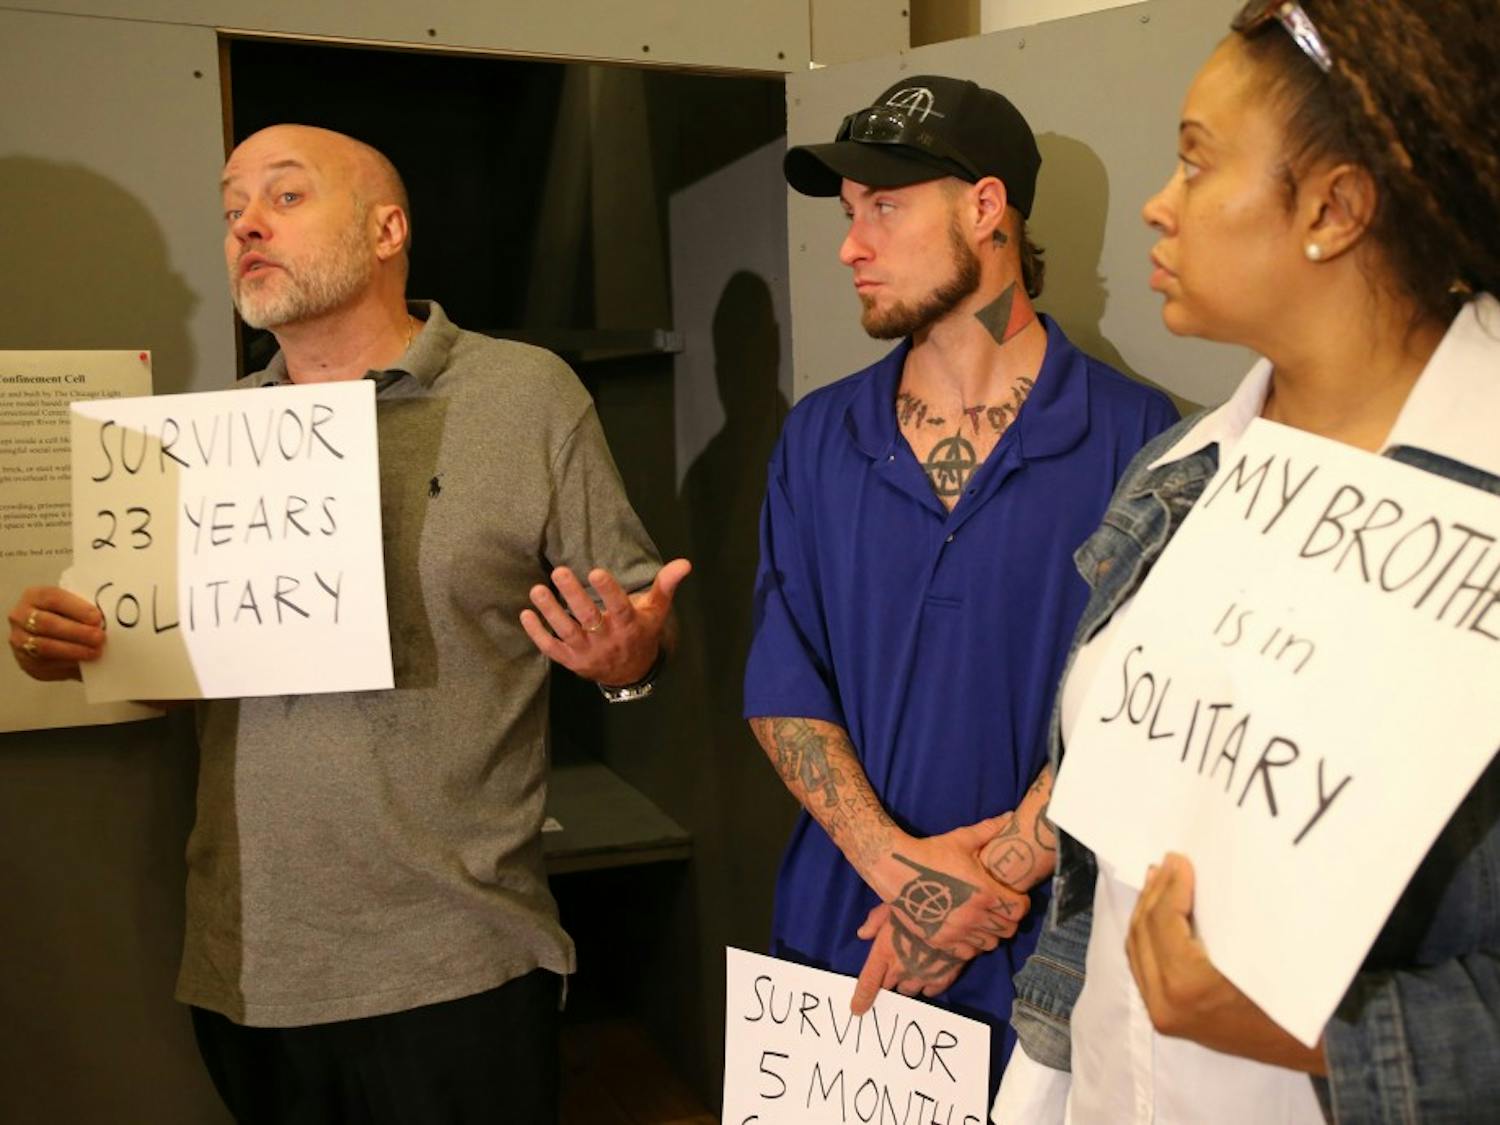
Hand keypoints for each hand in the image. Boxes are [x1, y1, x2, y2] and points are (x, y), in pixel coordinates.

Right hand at [8, 586, 105, 681]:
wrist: (55, 639)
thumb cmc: (70, 617)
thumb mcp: (74, 607)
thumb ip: (85, 609)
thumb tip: (110, 616)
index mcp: (34, 596)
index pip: (53, 598)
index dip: (76, 608)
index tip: (97, 617)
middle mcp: (21, 616)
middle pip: (47, 623)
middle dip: (76, 632)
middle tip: (99, 637)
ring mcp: (19, 639)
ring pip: (45, 646)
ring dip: (73, 650)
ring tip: (95, 651)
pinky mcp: (25, 661)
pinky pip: (45, 663)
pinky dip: (67, 663)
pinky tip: (83, 662)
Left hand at [520, 558, 690, 684]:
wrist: (630, 673)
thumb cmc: (641, 633)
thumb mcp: (655, 611)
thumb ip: (666, 585)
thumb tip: (685, 563)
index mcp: (628, 626)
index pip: (619, 608)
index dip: (608, 591)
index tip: (596, 571)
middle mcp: (607, 640)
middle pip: (588, 618)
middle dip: (573, 596)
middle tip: (560, 572)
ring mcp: (586, 652)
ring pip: (566, 632)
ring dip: (551, 612)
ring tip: (537, 590)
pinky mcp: (570, 660)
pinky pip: (551, 648)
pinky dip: (537, 634)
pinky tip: (525, 614)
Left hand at [850, 903, 966, 1014]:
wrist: (956, 911)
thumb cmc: (918, 903)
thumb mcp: (891, 903)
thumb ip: (875, 921)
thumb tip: (863, 933)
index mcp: (884, 952)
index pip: (868, 983)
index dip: (861, 998)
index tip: (857, 1009)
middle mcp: (901, 969)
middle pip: (888, 987)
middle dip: (887, 980)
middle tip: (892, 968)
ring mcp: (922, 976)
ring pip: (909, 991)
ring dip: (907, 982)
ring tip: (913, 968)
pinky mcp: (943, 978)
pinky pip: (931, 991)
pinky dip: (928, 985)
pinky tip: (930, 974)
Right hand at [875, 817, 1029, 956]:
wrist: (894, 868)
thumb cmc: (930, 852)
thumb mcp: (961, 839)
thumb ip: (989, 829)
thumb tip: (1010, 815)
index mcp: (984, 892)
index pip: (1020, 910)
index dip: (1020, 902)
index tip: (1012, 895)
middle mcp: (974, 916)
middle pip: (1008, 929)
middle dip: (1008, 918)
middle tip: (998, 906)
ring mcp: (957, 932)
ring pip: (991, 943)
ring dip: (991, 932)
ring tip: (982, 918)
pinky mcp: (941, 941)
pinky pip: (969, 952)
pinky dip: (971, 943)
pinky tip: (965, 929)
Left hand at [1126, 852, 1326, 1073]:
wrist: (1298, 1048)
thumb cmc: (1289, 995)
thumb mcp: (1260, 949)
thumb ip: (1221, 914)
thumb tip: (1196, 868)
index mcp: (1188, 984)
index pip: (1164, 921)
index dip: (1170, 885)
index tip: (1179, 859)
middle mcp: (1165, 1002)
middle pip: (1144, 932)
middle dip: (1155, 892)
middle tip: (1167, 862)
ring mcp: (1160, 1013)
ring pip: (1137, 948)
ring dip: (1146, 909)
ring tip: (1157, 878)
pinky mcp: (1163, 1017)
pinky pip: (1143, 966)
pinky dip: (1147, 934)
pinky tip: (1155, 912)